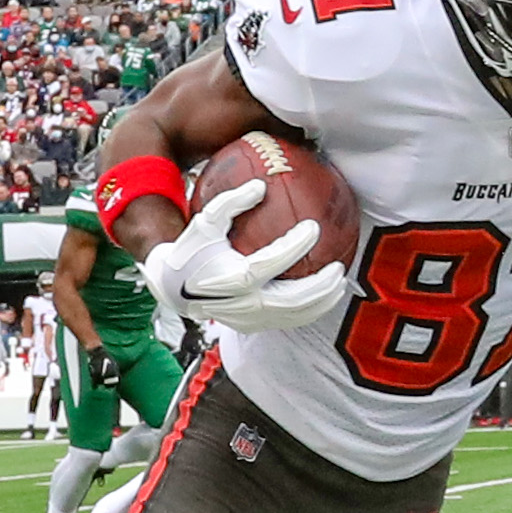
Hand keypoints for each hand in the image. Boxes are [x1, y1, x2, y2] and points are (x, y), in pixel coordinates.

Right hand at [146, 209, 353, 337]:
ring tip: (338, 283)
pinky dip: (310, 311)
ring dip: (321, 301)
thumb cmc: (192, 249)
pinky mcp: (252, 326)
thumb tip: (261, 186)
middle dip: (319, 285)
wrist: (173, 287)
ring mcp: (249, 318)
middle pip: (291, 300)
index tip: (313, 226)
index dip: (295, 246)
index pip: (271, 263)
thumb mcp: (205, 221)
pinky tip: (324, 296)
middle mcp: (242, 303)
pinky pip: (287, 321)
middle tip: (337, 266)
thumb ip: (231, 203)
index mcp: (232, 277)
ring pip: (294, 316)